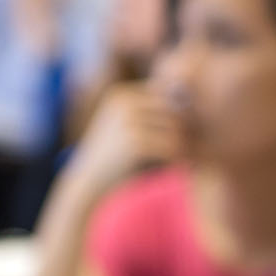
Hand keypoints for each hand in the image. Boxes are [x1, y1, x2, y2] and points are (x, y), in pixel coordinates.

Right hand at [64, 83, 182, 193]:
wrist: (90, 181)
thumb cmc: (114, 155)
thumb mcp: (128, 126)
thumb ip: (151, 111)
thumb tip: (185, 97)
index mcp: (122, 94)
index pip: (164, 98)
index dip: (173, 117)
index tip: (175, 136)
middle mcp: (124, 103)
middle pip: (172, 111)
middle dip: (180, 130)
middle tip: (182, 148)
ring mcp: (128, 121)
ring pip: (174, 129)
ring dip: (180, 145)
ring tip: (177, 157)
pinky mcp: (135, 143)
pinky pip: (170, 146)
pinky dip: (175, 157)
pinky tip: (172, 165)